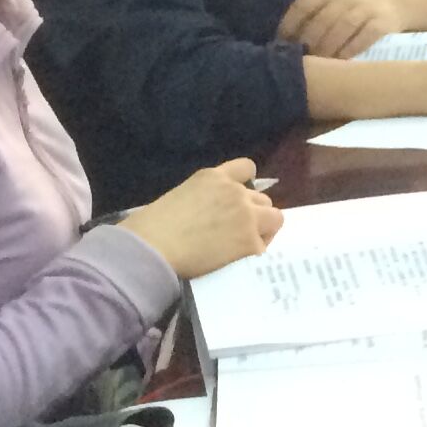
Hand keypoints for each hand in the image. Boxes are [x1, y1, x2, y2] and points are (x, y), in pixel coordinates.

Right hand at [117, 160, 281, 280]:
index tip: (240, 199)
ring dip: (263, 228)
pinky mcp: (250, 241)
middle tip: (236, 230)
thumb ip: (206, 196)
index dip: (246, 184)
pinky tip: (238, 258)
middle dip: (253, 212)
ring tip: (244, 243)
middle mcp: (235, 191)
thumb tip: (214, 210)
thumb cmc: (154, 225)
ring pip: (274, 217)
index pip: (247, 168)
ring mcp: (246, 215)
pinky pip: (264, 244)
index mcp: (214, 176)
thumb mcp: (183, 194)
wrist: (152, 248)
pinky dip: (254, 251)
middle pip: (263, 198)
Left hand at [276, 0, 409, 57]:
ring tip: (321, 65)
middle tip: (303, 61)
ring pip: (340, 29)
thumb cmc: (356, 9)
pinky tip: (342, 62)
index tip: (283, 46)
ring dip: (328, 49)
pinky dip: (350, 51)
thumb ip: (314, 18)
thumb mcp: (334, 4)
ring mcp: (364, 9)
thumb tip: (285, 44)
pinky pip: (362, 38)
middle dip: (309, 43)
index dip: (289, 27)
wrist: (396, 2)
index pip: (301, 6)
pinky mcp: (381, 23)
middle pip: (320, 21)